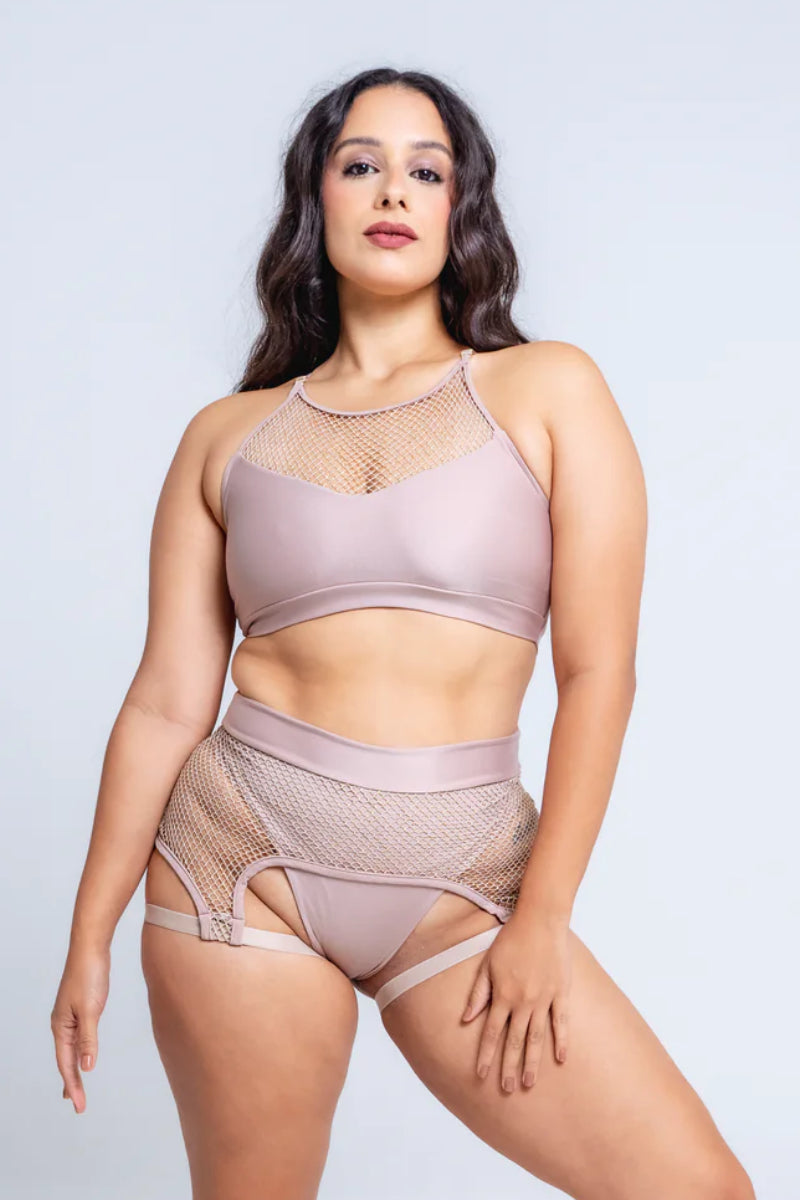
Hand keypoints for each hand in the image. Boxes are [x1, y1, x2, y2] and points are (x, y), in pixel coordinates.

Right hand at [51, 944, 109, 1113]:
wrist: (91, 947)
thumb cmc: (89, 974)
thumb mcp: (91, 1010)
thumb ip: (88, 1040)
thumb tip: (86, 1068)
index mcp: (60, 1026)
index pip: (66, 1064)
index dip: (73, 1085)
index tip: (79, 1106)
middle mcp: (62, 1023)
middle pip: (65, 1060)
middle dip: (71, 1083)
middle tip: (78, 1105)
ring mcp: (70, 1016)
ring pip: (71, 1049)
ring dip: (73, 1069)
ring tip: (74, 1088)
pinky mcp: (80, 1008)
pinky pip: (78, 1037)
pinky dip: (80, 1052)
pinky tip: (82, 1056)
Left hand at [461, 909, 571, 1090]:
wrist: (540, 921)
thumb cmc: (511, 939)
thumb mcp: (487, 964)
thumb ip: (478, 993)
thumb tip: (466, 1018)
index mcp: (502, 995)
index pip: (492, 1033)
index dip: (486, 1055)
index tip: (481, 1075)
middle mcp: (522, 1002)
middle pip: (514, 1041)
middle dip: (508, 1067)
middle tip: (505, 1089)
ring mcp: (544, 999)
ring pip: (536, 1037)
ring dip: (532, 1062)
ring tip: (528, 1083)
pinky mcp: (561, 993)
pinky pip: (561, 1023)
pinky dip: (561, 1041)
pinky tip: (561, 1059)